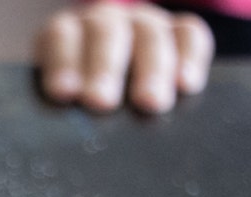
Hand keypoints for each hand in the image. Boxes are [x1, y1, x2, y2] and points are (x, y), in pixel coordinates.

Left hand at [36, 1, 213, 113]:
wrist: (112, 80)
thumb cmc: (80, 97)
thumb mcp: (65, 95)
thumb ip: (64, 101)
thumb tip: (66, 123)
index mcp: (67, 32)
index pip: (62, 36)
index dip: (62, 62)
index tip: (64, 93)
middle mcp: (105, 20)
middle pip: (106, 35)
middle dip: (104, 70)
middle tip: (101, 103)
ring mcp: (142, 23)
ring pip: (149, 35)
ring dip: (150, 69)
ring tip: (150, 103)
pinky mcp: (178, 31)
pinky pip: (188, 35)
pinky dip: (189, 57)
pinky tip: (186, 85)